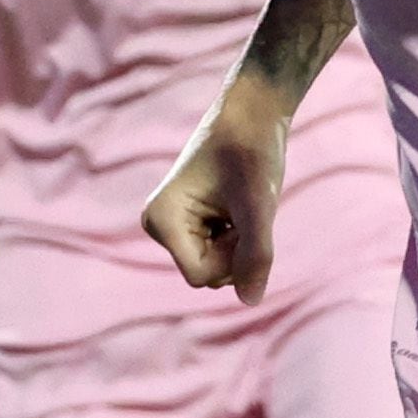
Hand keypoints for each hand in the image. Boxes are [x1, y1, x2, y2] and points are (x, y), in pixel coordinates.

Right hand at [142, 96, 288, 302]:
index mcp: (160, 221)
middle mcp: (157, 227)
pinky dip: (237, 238)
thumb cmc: (252, 152)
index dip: (234, 258)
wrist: (250, 115)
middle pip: (208, 277)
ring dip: (239, 245)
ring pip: (216, 269)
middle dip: (236, 252)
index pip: (202, 277)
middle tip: (245, 209)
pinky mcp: (186, 226)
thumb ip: (256, 254)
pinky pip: (218, 255)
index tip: (244, 218)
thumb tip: (251, 302)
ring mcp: (171, 228)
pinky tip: (236, 206)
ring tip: (241, 205)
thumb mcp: (259, 205)